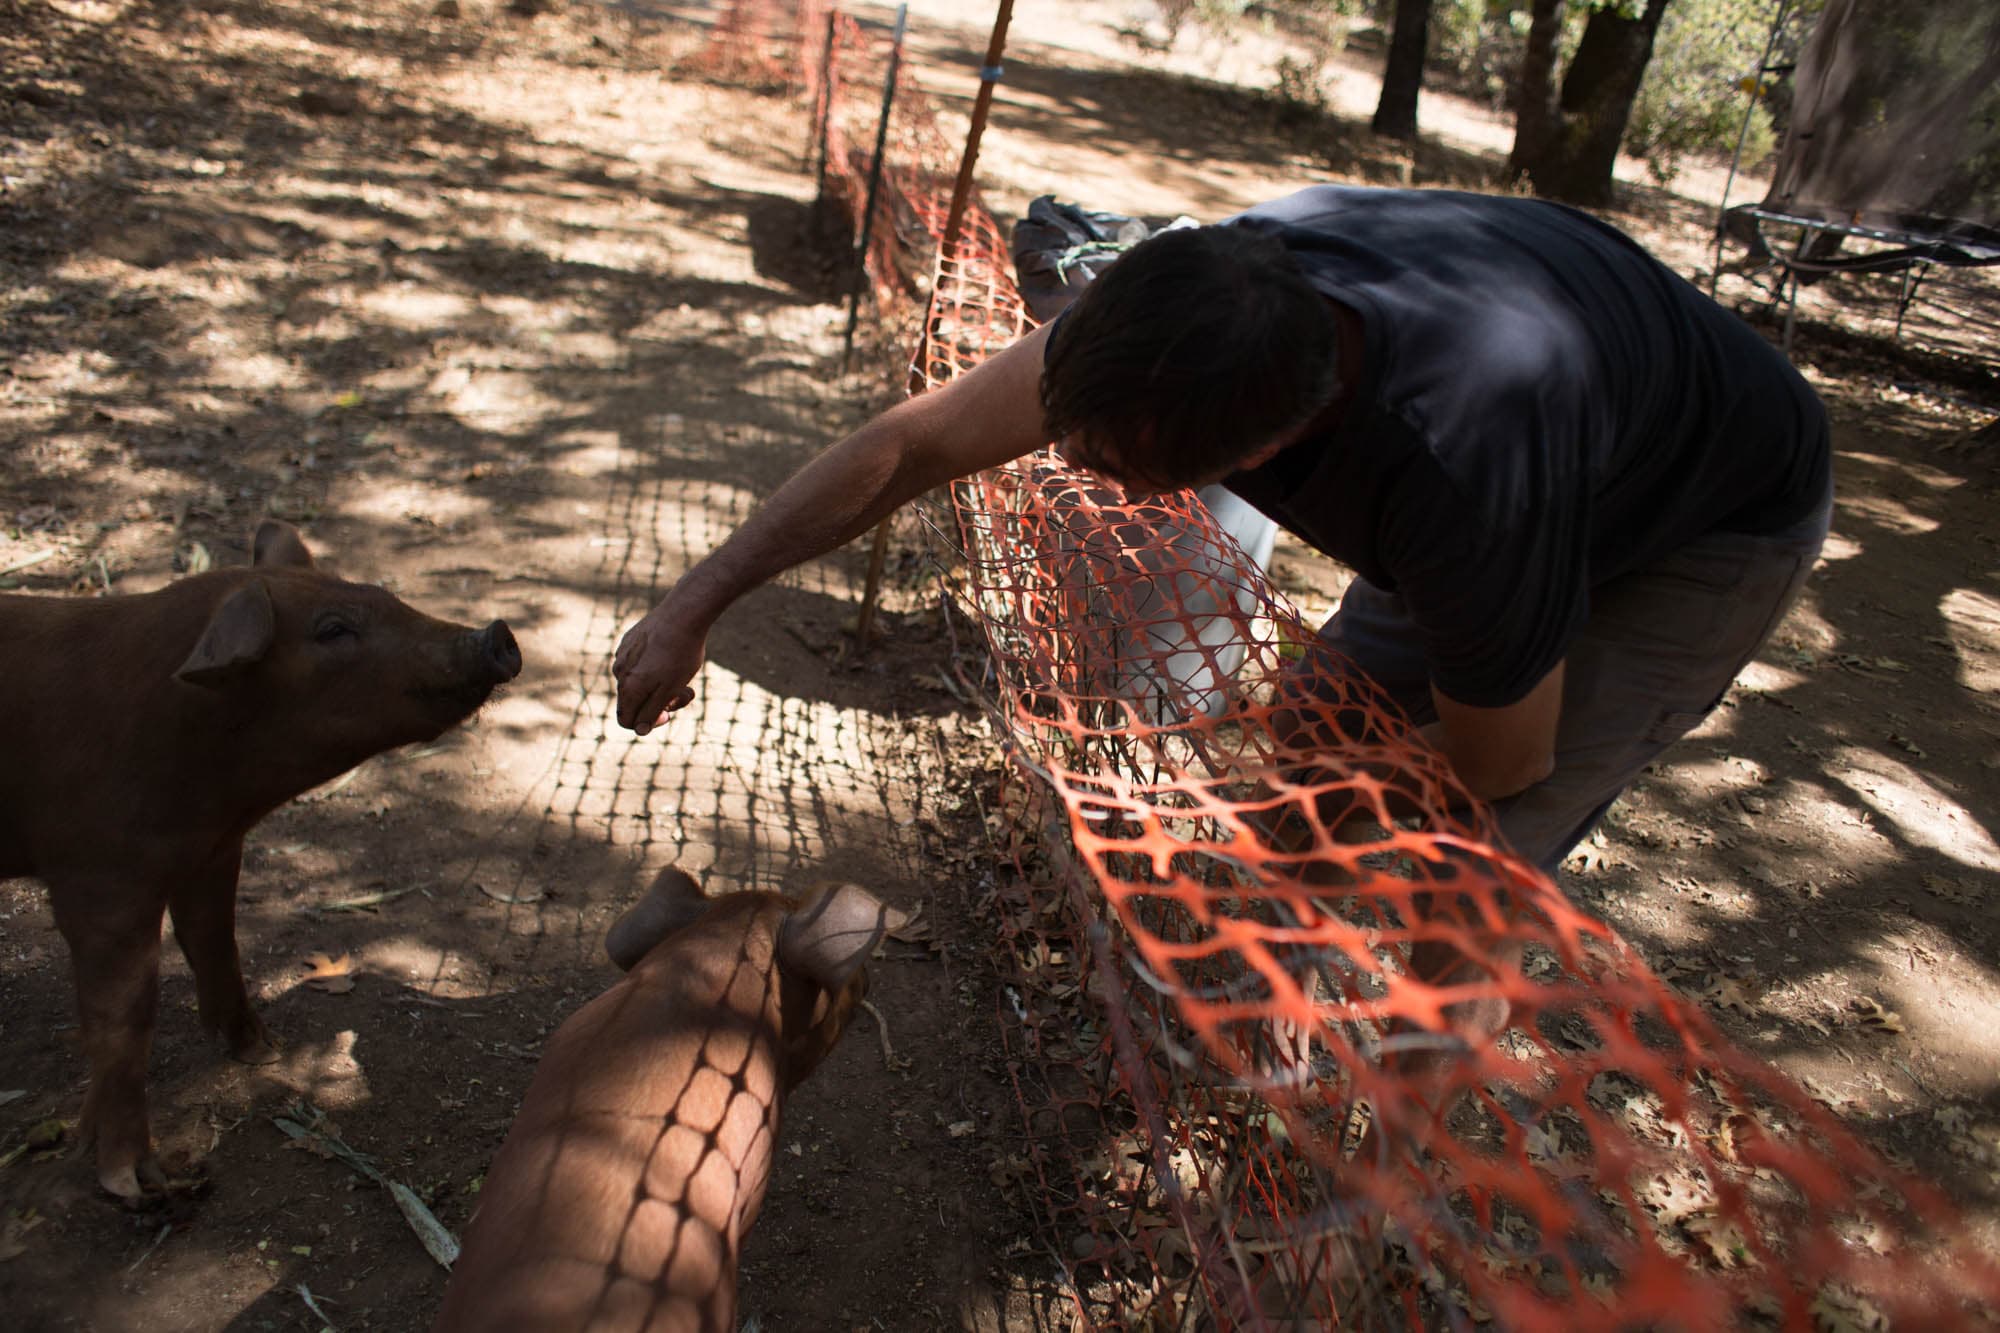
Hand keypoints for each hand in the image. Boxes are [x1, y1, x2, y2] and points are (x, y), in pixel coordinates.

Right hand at [613, 608, 704, 734]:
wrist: (683, 614)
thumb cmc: (681, 654)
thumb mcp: (670, 689)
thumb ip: (652, 711)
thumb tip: (639, 730)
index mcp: (627, 687)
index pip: (626, 721)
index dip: (647, 723)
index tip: (667, 713)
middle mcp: (619, 671)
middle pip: (634, 701)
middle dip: (658, 702)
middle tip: (685, 691)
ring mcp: (623, 654)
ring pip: (638, 681)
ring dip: (658, 683)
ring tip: (682, 670)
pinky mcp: (630, 640)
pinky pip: (638, 662)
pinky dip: (654, 665)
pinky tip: (671, 653)